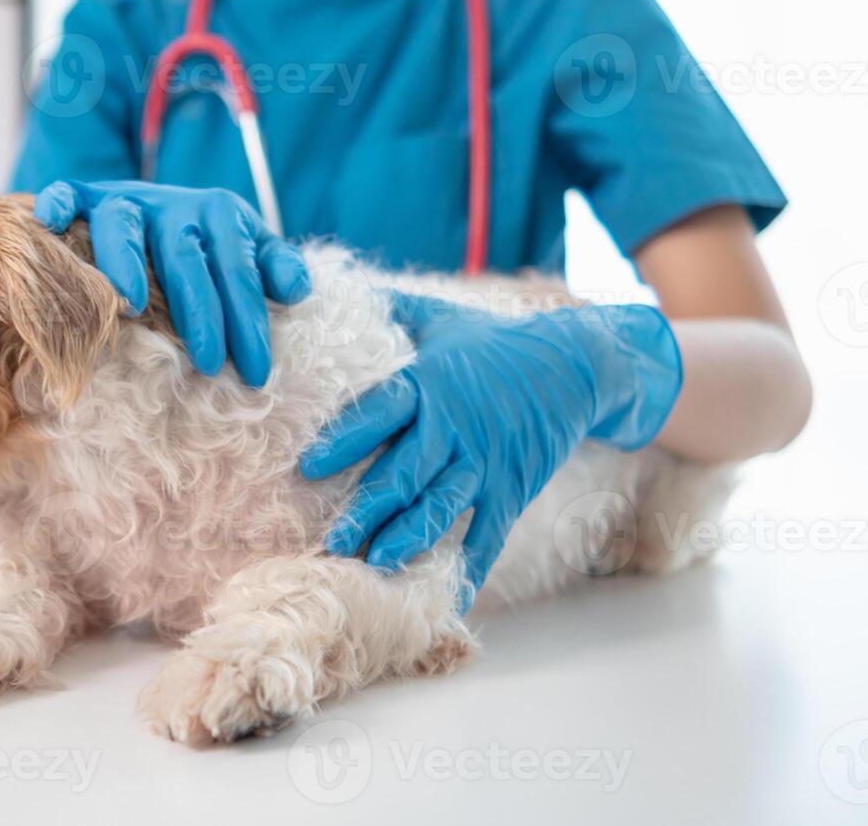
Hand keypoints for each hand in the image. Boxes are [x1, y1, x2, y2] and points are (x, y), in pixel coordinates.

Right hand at [33, 181, 310, 386]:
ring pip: (123, 224)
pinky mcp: (88, 198)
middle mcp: (171, 204)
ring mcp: (127, 200)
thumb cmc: (212, 245)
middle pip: (185, 256)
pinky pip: (71, 192)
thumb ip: (275, 265)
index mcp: (219, 213)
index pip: (237, 270)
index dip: (249, 319)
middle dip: (201, 310)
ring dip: (125, 261)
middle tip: (211, 362)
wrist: (168, 209)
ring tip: (129, 304)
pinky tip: (53, 220)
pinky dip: (60, 201)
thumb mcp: (252, 249)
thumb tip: (297, 288)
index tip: (257, 370)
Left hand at [301, 291, 681, 607]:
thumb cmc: (492, 342)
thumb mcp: (439, 319)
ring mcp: (486, 463)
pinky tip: (448, 596)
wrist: (575, 366)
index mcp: (430, 384)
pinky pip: (488, 534)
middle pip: (404, 473)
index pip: (380, 413)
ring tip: (374, 565)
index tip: (308, 465)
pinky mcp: (512, 489)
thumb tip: (324, 287)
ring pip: (441, 508)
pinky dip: (470, 567)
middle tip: (333, 540)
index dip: (345, 439)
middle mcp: (455, 428)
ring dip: (407, 539)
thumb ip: (386, 311)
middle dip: (367, 508)